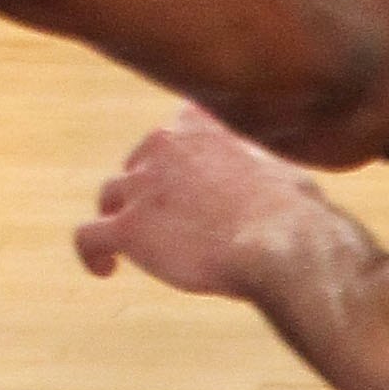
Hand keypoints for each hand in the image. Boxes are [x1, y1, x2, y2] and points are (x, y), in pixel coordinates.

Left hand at [78, 109, 335, 298]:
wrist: (286, 242)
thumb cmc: (299, 213)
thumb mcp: (285, 168)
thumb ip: (267, 167)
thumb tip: (290, 185)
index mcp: (200, 119)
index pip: (173, 132)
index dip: (175, 162)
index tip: (185, 187)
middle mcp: (163, 141)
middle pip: (138, 164)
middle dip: (148, 192)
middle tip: (167, 228)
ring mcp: (142, 183)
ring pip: (111, 196)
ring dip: (120, 219)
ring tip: (127, 252)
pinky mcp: (129, 227)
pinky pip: (89, 236)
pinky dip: (92, 253)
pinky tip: (104, 270)